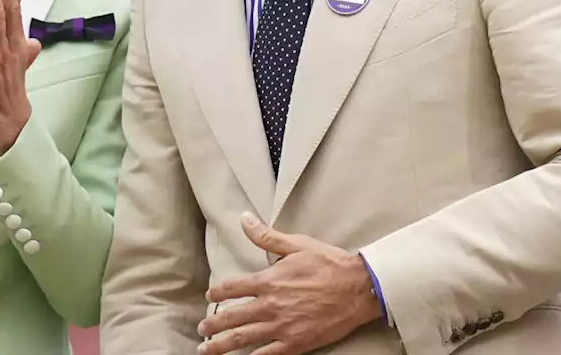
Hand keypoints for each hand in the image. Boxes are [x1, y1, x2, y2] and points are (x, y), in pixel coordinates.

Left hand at [198, 212, 380, 354]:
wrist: (358, 288)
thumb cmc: (329, 264)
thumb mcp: (297, 245)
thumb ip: (266, 236)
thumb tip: (244, 219)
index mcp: (268, 280)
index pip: (233, 288)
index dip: (217, 293)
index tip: (210, 297)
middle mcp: (270, 305)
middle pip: (232, 317)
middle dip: (213, 324)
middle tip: (202, 328)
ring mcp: (282, 326)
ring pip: (243, 338)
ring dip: (222, 344)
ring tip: (207, 349)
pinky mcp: (296, 342)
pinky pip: (267, 354)